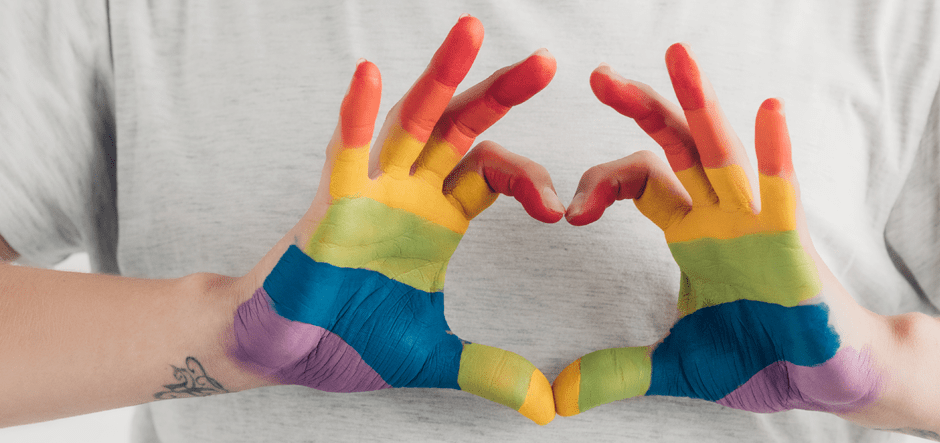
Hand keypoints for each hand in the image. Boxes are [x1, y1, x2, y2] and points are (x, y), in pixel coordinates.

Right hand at [227, 16, 561, 424]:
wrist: (282, 350)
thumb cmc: (347, 339)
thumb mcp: (431, 356)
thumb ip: (489, 372)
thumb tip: (548, 408)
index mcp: (439, 218)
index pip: (493, 173)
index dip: (530, 180)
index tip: (560, 212)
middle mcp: (409, 192)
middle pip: (463, 129)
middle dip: (502, 93)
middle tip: (547, 61)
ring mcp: (370, 189)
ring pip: (412, 121)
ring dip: (441, 77)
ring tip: (471, 30)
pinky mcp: (329, 201)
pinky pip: (345, 150)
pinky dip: (357, 115)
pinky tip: (369, 74)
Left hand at [552, 43, 884, 417]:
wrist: (825, 379)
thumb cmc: (760, 359)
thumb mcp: (675, 365)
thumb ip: (619, 372)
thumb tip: (558, 397)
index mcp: (690, 233)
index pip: (640, 182)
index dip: (601, 183)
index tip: (569, 212)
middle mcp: (719, 216)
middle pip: (674, 147)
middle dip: (639, 107)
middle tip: (597, 75)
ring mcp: (755, 222)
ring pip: (722, 151)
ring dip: (698, 103)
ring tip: (675, 56)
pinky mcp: (791, 242)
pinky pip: (782, 189)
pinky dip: (776, 152)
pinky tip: (768, 110)